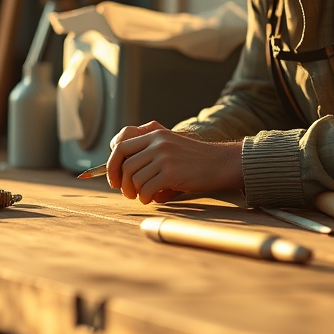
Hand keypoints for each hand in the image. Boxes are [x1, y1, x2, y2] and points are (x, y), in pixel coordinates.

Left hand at [106, 122, 242, 203]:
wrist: (221, 163)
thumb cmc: (194, 160)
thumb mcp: (171, 145)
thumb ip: (149, 152)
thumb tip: (121, 174)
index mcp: (154, 133)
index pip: (121, 145)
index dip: (112, 163)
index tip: (113, 178)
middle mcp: (157, 142)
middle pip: (124, 163)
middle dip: (120, 181)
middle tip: (126, 193)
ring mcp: (164, 156)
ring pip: (134, 177)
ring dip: (135, 192)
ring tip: (142, 197)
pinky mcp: (171, 172)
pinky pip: (146, 188)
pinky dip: (145, 198)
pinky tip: (151, 199)